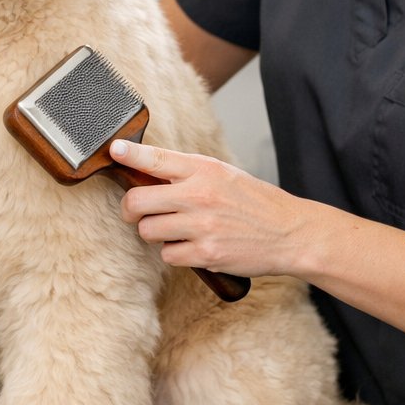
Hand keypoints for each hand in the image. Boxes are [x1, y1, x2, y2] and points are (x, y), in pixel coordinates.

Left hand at [110, 138, 305, 278]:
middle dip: (131, 209)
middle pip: (138, 200)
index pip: (157, 158)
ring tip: (174, 230)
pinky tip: (191, 246)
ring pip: (148, 230)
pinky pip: (167, 255)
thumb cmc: (255, 202)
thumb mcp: (224, 174)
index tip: (114, 150)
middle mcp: (200, 195)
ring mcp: (201, 225)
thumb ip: (189, 172)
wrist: (289, 232)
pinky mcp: (205, 253)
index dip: (130, 153)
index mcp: (204, 169)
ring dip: (154, 233)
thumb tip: (149, 171)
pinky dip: (174, 253)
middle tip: (136, 211)